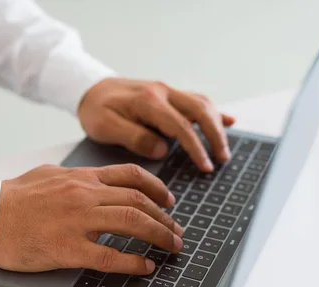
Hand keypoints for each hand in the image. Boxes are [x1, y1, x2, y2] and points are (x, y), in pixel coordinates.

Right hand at [0, 164, 182, 274]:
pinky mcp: (67, 248)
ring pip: (131, 222)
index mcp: (81, 178)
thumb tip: (94, 181)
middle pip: (138, 201)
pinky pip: (109, 256)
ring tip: (172, 247)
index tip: (169, 201)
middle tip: (177, 231)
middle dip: (164, 217)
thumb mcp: (48, 174)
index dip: (157, 188)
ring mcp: (77, 221)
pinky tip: (145, 267)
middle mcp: (84, 195)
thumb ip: (75, 177)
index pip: (130, 177)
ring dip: (158, 235)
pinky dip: (132, 262)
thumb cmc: (12, 197)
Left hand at [78, 78, 235, 171]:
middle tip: (222, 159)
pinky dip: (214, 111)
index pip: (180, 125)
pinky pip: (196, 100)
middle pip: (199, 110)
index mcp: (147, 101)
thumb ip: (133, 137)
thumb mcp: (105, 127)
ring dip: (217, 125)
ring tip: (223, 150)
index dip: (196, 147)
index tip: (205, 167)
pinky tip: (229, 121)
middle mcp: (162, 91)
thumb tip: (162, 150)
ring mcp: (167, 91)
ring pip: (202, 103)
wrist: (89, 88)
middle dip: (215, 135)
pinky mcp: (168, 95)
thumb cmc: (95, 110)